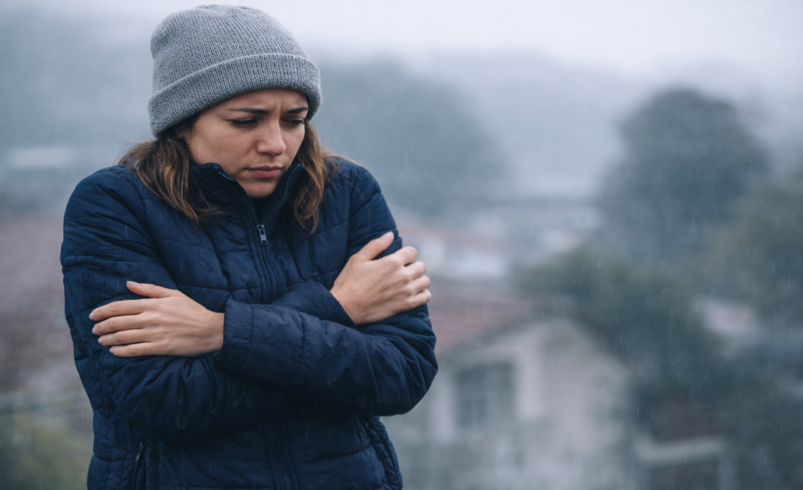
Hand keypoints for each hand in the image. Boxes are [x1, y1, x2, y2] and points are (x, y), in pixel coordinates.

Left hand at [90, 282, 223, 356]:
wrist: (211, 330)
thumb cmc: (193, 310)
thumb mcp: (173, 294)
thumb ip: (150, 289)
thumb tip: (129, 283)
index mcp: (153, 304)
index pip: (120, 306)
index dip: (102, 311)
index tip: (92, 315)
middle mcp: (151, 319)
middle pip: (117, 322)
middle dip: (101, 326)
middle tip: (94, 330)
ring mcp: (155, 334)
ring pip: (123, 337)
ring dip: (108, 339)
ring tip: (101, 340)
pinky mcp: (160, 348)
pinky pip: (135, 350)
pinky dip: (121, 351)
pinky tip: (114, 351)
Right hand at [330, 232, 430, 324]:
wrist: (345, 308)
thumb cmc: (349, 282)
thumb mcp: (358, 259)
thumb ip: (376, 245)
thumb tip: (391, 234)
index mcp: (392, 262)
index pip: (413, 252)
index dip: (407, 254)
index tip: (400, 259)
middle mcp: (402, 276)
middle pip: (421, 266)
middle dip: (414, 266)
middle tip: (403, 271)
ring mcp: (405, 291)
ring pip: (425, 281)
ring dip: (419, 280)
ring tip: (408, 282)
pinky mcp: (406, 305)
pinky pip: (425, 297)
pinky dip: (422, 294)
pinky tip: (413, 293)